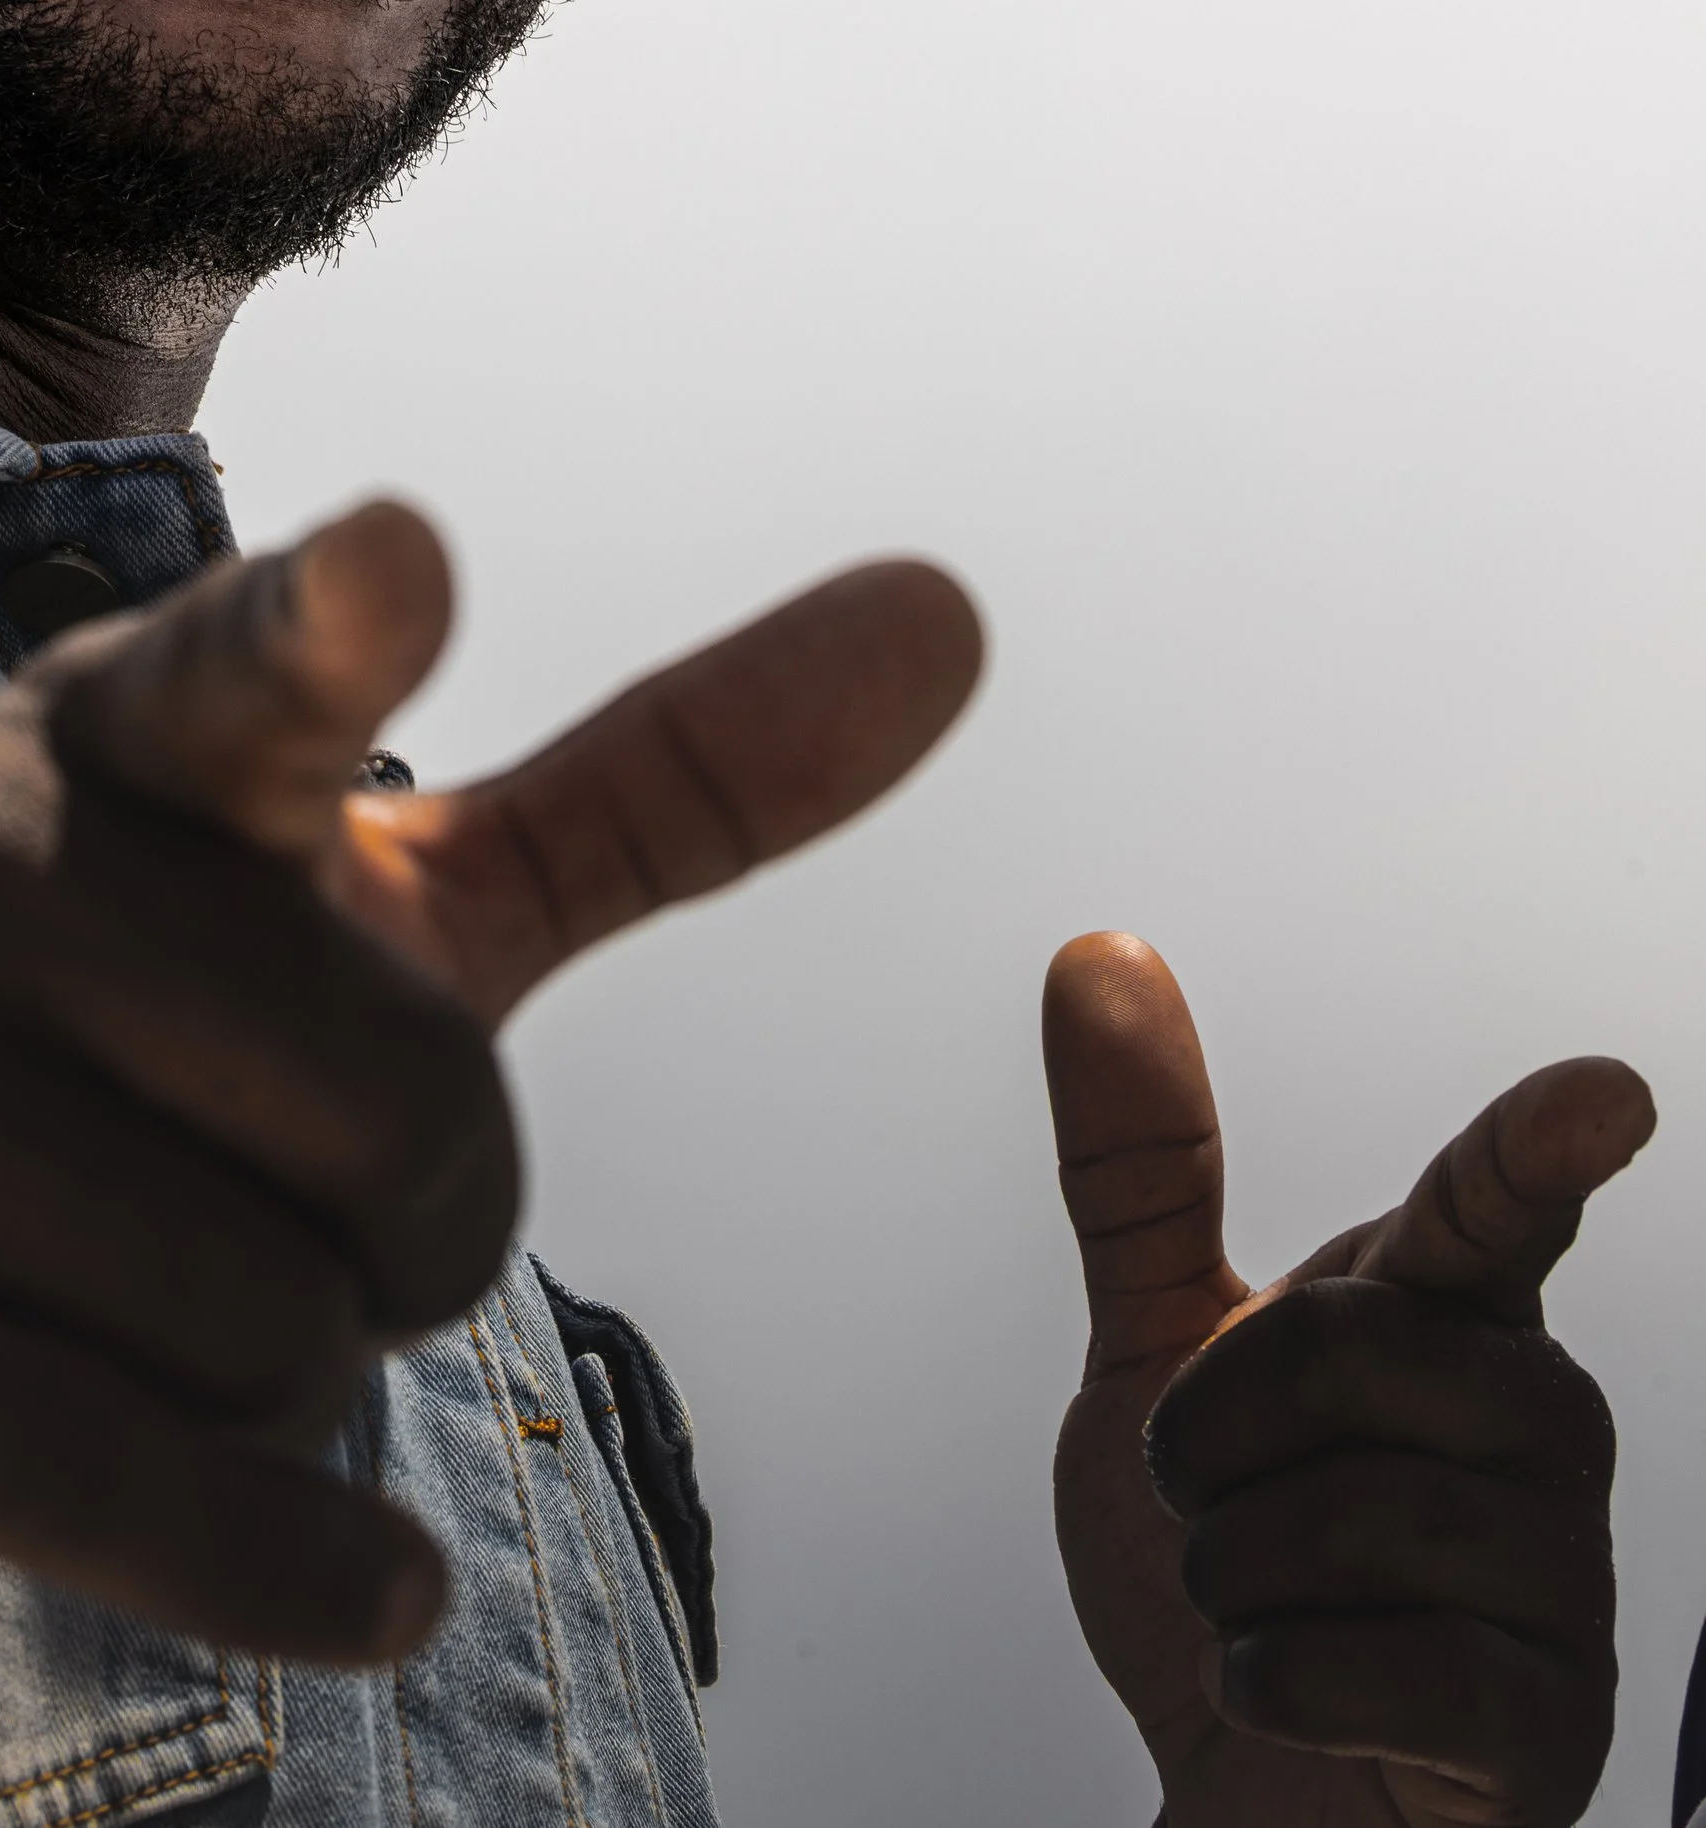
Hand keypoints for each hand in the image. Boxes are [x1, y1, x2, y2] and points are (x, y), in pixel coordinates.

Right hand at [0, 503, 979, 1665]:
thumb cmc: (122, 1031)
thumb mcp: (378, 893)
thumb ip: (659, 780)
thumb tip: (948, 618)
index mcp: (134, 724)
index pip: (256, 669)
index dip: (335, 628)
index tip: (405, 563)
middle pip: (406, 1116)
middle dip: (417, 1225)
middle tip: (282, 1197)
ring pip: (279, 1319)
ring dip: (296, 1378)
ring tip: (154, 1300)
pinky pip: (112, 1471)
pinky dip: (276, 1561)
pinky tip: (365, 1589)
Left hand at [1045, 934, 1650, 1826]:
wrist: (1239, 1787)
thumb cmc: (1226, 1553)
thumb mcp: (1152, 1349)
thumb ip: (1136, 1167)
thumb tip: (1097, 956)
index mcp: (1447, 1319)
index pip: (1491, 1210)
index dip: (1539, 1147)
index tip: (1604, 1095)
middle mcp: (1533, 1426)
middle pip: (1347, 1351)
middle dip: (1214, 1432)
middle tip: (1202, 1500)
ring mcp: (1560, 1581)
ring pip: (1360, 1515)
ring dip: (1233, 1569)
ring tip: (1250, 1605)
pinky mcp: (1550, 1725)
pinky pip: (1386, 1669)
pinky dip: (1276, 1681)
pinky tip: (1277, 1693)